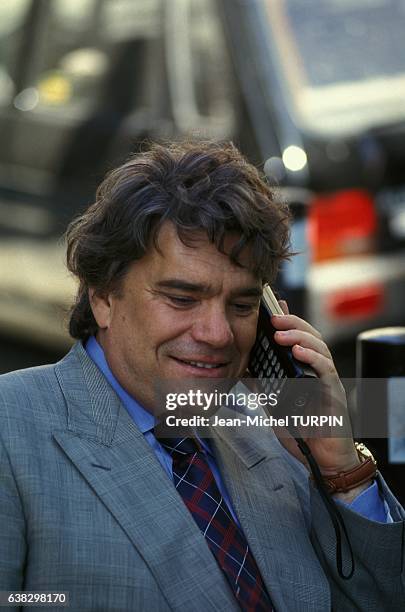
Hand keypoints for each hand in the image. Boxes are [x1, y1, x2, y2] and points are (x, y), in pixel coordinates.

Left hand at [271, 300, 359, 476]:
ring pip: (319, 348)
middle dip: (292, 322)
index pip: (299, 338)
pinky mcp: (334, 394)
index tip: (273, 307)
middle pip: (310, 336)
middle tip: (273, 316)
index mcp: (305, 371)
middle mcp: (319, 372)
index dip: (289, 321)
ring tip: (280, 333)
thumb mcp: (276, 406)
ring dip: (299, 337)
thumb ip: (265, 387)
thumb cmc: (303, 431)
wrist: (323, 461)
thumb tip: (245, 370)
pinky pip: (326, 370)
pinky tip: (298, 352)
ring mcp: (328, 381)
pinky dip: (312, 358)